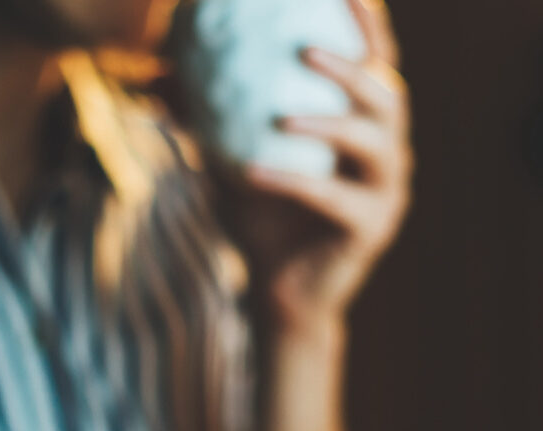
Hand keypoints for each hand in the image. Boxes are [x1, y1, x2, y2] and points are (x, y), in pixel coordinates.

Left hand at [229, 0, 411, 342]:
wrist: (280, 293)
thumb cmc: (258, 217)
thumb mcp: (227, 161)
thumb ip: (205, 117)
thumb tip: (155, 75)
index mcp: (364, 123)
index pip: (375, 61)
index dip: (366, 23)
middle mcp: (387, 150)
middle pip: (387, 94)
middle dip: (352, 66)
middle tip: (305, 48)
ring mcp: (387, 191)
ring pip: (373, 144)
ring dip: (330, 122)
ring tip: (283, 115)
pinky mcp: (372, 229)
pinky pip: (332, 199)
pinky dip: (291, 182)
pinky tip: (250, 171)